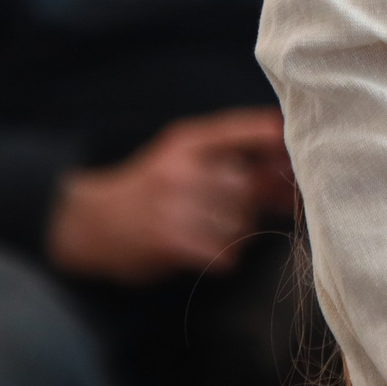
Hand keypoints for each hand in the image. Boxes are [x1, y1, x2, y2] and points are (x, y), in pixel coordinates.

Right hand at [46, 107, 287, 282]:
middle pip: (248, 187)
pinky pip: (226, 252)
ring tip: (210, 229)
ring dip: (236, 232)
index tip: (292, 150)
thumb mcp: (182, 159)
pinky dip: (223, 256)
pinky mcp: (171, 241)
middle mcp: (182, 169)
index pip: (241, 130)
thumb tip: (294, 170)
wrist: (92, 225)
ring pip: (240, 222)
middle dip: (251, 203)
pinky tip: (203, 249)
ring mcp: (175, 205)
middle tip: (236, 210)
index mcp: (187, 142)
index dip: (273, 138)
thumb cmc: (152, 190)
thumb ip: (234, 158)